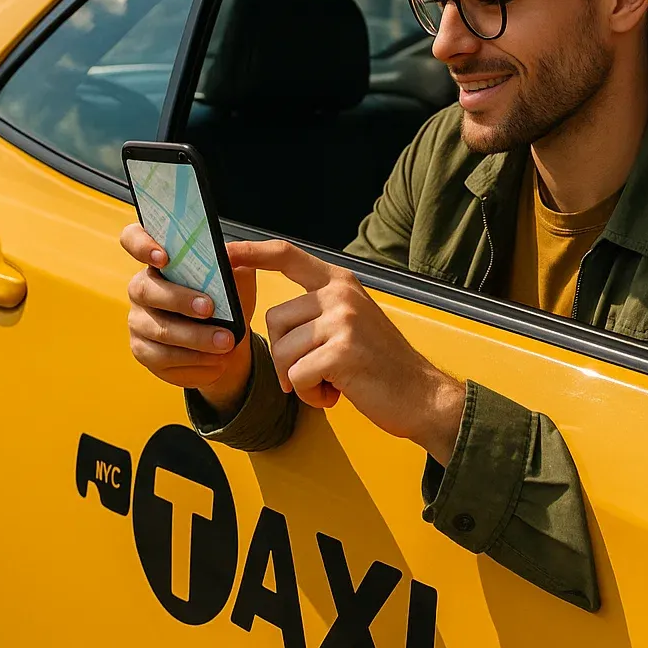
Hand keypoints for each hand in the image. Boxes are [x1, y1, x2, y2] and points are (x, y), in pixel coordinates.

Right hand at [121, 223, 258, 416]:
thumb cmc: (227, 300)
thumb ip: (233, 261)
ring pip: (159, 330)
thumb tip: (229, 255)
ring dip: (195, 338)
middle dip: (180, 300)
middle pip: (147, 290)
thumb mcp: (237, 277)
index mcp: (158, 261)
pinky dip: (194, 360)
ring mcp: (138, 321)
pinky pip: (164, 358)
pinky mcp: (143, 351)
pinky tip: (216, 360)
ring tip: (225, 342)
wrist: (229, 340)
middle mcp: (141, 288)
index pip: (132, 239)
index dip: (141, 244)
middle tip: (210, 309)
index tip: (164, 257)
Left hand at [233, 239, 466, 463]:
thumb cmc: (380, 365)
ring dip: (298, 379)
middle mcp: (340, 294)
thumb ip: (317, 311)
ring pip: (282, 352)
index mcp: (339, 282)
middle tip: (317, 371)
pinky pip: (297, 377)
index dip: (251, 253)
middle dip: (284, 355)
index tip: (225, 252)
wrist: (422, 396)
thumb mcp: (351, 322)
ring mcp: (342, 321)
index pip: (286, 256)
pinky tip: (336, 394)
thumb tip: (274, 319)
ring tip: (331, 382)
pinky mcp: (342, 352)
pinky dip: (310, 395)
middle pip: (274, 320)